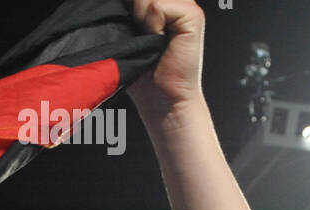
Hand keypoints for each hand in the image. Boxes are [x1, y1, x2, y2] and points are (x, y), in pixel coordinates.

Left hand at [127, 0, 205, 120]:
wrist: (162, 100)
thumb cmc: (144, 75)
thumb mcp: (130, 37)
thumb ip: (129, 12)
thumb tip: (116, 2)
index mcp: (164, 4)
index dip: (131, 6)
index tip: (132, 26)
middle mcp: (176, 1)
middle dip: (134, 11)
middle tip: (140, 36)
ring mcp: (187, 5)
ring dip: (141, 18)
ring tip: (148, 39)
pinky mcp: (192, 15)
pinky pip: (157, 6)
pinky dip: (151, 25)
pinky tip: (157, 40)